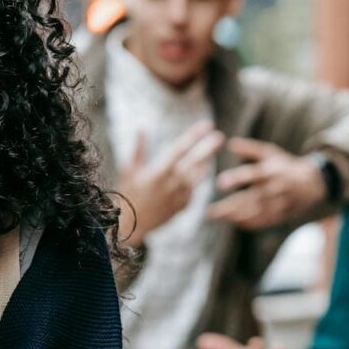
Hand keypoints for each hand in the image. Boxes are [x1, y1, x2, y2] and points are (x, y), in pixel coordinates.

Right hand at [118, 121, 224, 246]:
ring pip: (198, 176)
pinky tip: (203, 169)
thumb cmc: (128, 193)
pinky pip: (194, 189)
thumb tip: (142, 127)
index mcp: (159, 172)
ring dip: (206, 162)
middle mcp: (172, 184)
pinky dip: (198, 179)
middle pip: (194, 162)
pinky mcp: (183, 205)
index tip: (206, 125)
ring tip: (214, 149)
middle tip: (220, 136)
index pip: (180, 149)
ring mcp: (179, 196)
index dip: (194, 135)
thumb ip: (138, 149)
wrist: (132, 224)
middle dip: (208, 148)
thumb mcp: (129, 170)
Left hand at [207, 138, 327, 229]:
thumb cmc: (285, 165)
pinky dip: (248, 224)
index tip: (220, 182)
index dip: (237, 178)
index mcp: (271, 172)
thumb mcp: (271, 153)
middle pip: (250, 200)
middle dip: (229, 207)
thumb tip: (229, 142)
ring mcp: (278, 205)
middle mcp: (275, 189)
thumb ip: (250, 149)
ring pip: (254, 214)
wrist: (312, 184)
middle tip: (209, 212)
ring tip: (216, 217)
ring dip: (235, 217)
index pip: (252, 175)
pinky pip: (263, 222)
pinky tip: (233, 222)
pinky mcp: (281, 215)